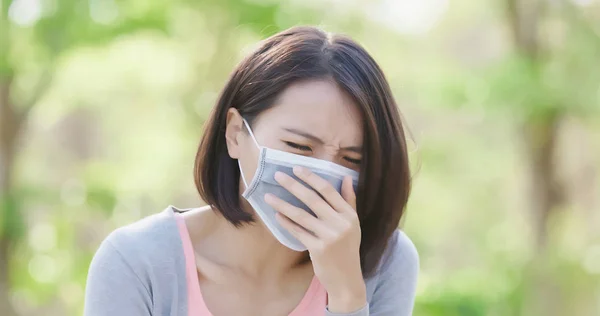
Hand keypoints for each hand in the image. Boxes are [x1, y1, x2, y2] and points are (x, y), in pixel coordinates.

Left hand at [264, 166, 366, 312]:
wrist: (346, 278)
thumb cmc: (347, 248)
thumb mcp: (353, 224)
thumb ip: (348, 200)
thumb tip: (346, 177)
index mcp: (349, 215)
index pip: (328, 190)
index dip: (311, 178)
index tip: (297, 168)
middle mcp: (341, 224)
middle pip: (313, 199)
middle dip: (294, 185)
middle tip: (278, 175)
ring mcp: (329, 237)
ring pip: (301, 215)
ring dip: (283, 204)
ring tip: (268, 196)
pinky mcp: (318, 249)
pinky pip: (298, 232)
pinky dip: (286, 223)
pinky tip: (276, 215)